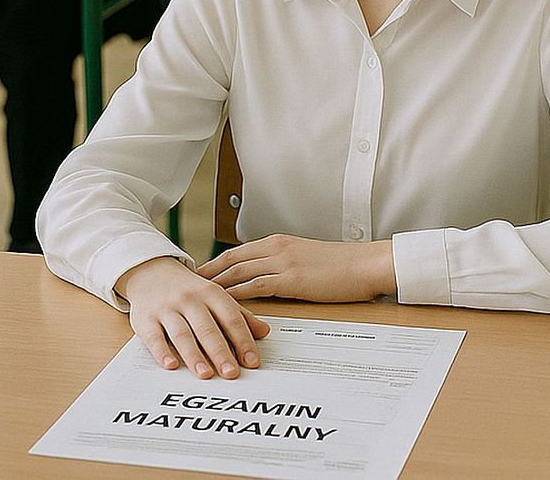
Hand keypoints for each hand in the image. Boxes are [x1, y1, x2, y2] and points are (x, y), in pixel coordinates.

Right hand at [114, 256, 270, 378]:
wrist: (152, 271)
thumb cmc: (189, 290)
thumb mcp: (216, 296)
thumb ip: (239, 315)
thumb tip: (264, 332)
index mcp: (211, 293)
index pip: (231, 318)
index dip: (243, 340)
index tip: (252, 361)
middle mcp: (190, 300)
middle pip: (207, 328)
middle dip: (221, 352)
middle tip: (231, 373)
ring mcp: (167, 309)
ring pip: (182, 334)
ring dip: (194, 355)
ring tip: (205, 374)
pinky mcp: (146, 320)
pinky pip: (154, 337)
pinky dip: (162, 352)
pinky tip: (171, 365)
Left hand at [198, 235, 395, 303]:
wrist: (364, 264)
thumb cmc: (340, 265)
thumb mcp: (305, 258)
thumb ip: (283, 263)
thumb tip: (265, 278)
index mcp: (278, 241)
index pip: (237, 252)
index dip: (214, 264)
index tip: (196, 276)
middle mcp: (276, 247)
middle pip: (230, 260)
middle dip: (206, 275)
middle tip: (184, 289)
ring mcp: (283, 262)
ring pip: (238, 272)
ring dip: (214, 286)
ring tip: (194, 300)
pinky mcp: (291, 279)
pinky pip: (255, 287)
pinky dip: (235, 297)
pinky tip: (222, 307)